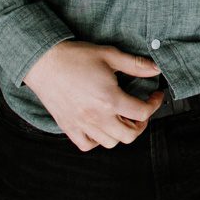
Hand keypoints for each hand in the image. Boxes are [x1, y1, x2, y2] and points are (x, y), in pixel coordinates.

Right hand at [21, 40, 165, 150]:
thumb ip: (135, 64)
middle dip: (141, 123)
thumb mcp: (110, 55)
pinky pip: (87, 145)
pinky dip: (97, 140)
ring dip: (121, 132)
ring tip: (122, 118)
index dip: (155, 104)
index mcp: (109, 99)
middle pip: (129, 135)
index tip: (154, 97)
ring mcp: (82, 125)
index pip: (142, 113)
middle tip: (140, 110)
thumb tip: (156, 68)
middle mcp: (96, 116)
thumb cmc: (74, 57)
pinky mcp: (68, 127)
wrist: (44, 61)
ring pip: (110, 142)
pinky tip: (100, 126)